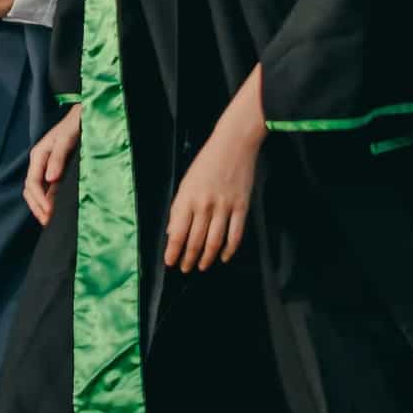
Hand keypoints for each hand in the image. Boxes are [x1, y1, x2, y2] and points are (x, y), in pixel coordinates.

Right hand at [22, 106, 82, 223]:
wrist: (81, 117)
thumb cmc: (73, 126)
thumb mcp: (65, 140)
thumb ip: (58, 158)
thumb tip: (50, 179)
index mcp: (38, 156)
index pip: (32, 183)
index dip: (40, 199)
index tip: (49, 212)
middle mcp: (39, 163)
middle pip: (30, 189)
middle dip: (36, 206)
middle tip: (47, 222)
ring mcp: (45, 167)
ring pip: (36, 191)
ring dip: (40, 206)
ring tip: (48, 221)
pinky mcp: (54, 170)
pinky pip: (46, 189)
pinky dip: (47, 201)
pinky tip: (53, 210)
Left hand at [161, 111, 262, 270]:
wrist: (233, 144)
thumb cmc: (207, 162)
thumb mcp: (186, 182)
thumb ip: (180, 207)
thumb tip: (173, 230)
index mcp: (187, 198)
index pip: (177, 232)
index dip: (173, 250)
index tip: (170, 262)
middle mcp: (204, 205)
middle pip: (195, 240)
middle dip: (188, 258)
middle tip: (185, 268)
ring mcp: (224, 207)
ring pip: (214, 241)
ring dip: (207, 258)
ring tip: (202, 267)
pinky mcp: (241, 207)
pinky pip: (235, 234)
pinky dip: (229, 249)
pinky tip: (223, 257)